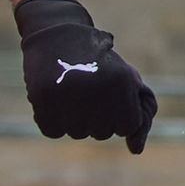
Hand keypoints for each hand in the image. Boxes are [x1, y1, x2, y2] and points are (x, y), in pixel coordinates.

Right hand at [13, 0, 157, 153]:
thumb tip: (136, 151)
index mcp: (122, 83)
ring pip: (78, 133)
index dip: (120, 113)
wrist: (58, 34)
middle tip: (90, 89)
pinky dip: (54, 119)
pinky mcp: (42, 100)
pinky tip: (56, 96)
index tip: (112, 95)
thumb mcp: (129, 82)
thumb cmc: (100, 63)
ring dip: (76, 117)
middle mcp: (96, 91)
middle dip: (99, 115)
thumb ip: (142, 116)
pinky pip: (53, 131)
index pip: (128, 126)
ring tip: (73, 90)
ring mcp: (68, 96)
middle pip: (102, 132)